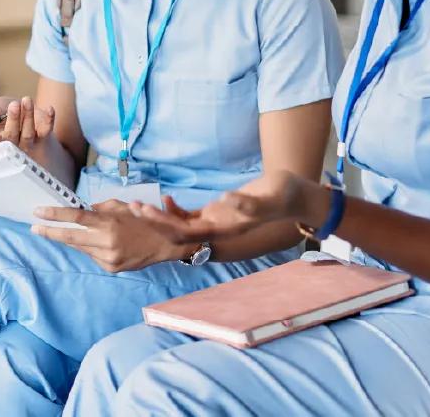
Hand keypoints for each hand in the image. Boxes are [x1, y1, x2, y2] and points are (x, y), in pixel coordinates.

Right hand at [0, 96, 55, 158]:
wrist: (30, 112)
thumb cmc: (8, 112)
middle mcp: (12, 143)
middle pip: (10, 136)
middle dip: (12, 120)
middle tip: (14, 105)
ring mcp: (28, 142)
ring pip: (27, 132)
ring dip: (28, 116)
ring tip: (26, 100)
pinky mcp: (43, 136)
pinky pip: (46, 130)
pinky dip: (49, 119)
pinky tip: (50, 109)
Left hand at [31, 200, 193, 271]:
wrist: (166, 245)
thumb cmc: (143, 220)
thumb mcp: (122, 207)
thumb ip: (99, 208)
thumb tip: (79, 210)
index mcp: (109, 223)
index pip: (76, 218)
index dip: (55, 215)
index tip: (38, 212)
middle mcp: (107, 242)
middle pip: (71, 237)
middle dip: (50, 232)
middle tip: (35, 227)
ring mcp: (108, 258)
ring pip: (81, 248)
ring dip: (72, 239)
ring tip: (67, 232)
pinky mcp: (111, 268)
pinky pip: (92, 256)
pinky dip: (90, 248)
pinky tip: (97, 243)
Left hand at [137, 170, 315, 243]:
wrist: (296, 196)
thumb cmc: (283, 196)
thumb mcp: (269, 197)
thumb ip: (249, 204)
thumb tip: (225, 201)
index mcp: (225, 229)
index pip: (186, 233)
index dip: (163, 225)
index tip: (145, 212)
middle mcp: (217, 230)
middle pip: (177, 233)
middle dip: (154, 222)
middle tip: (133, 207)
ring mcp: (216, 224)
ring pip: (181, 227)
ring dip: (160, 218)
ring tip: (139, 205)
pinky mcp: (217, 215)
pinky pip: (191, 218)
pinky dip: (176, 211)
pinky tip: (166, 198)